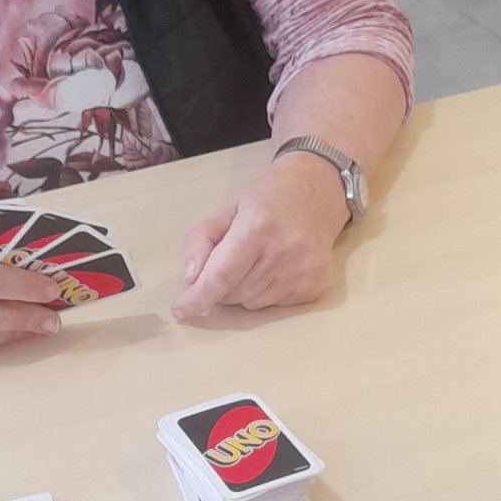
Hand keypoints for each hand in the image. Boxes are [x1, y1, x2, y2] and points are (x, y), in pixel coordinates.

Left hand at [173, 151, 350, 319]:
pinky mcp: (316, 285)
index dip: (197, 298)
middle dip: (220, 286)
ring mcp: (303, 272)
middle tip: (231, 260)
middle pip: (233, 294)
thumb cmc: (269, 197)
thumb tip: (191, 280)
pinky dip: (266, 292)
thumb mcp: (227, 207)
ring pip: (252, 304)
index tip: (180, 311)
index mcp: (257, 227)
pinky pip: (275, 306)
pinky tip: (277, 266)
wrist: (320, 189)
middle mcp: (283, 252)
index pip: (220, 277)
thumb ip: (201, 240)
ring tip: (257, 260)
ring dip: (243, 291)